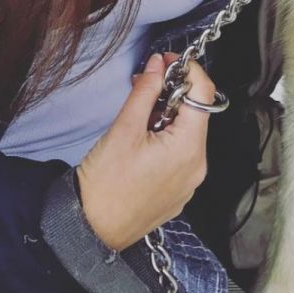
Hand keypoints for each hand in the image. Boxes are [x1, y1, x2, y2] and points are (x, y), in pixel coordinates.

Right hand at [77, 51, 216, 249]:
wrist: (88, 232)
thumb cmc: (104, 185)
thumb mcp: (124, 129)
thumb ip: (145, 91)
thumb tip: (158, 64)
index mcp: (189, 148)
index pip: (204, 92)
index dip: (188, 70)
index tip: (167, 60)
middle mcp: (197, 165)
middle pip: (196, 113)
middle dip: (173, 92)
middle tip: (144, 84)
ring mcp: (189, 181)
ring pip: (187, 132)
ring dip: (167, 114)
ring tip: (138, 113)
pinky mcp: (178, 191)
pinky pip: (181, 153)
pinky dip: (166, 137)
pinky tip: (142, 138)